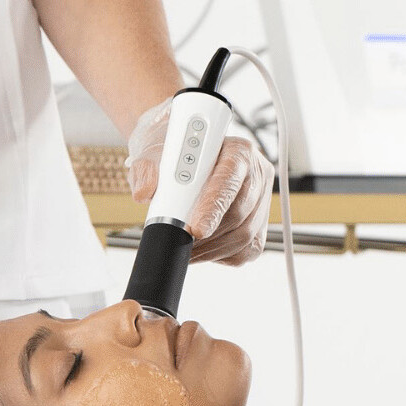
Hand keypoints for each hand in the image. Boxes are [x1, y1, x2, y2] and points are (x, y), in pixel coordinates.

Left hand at [125, 99, 274, 266]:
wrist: (179, 162)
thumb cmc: (174, 154)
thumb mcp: (154, 152)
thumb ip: (147, 168)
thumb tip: (145, 192)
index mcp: (237, 150)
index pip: (231, 178)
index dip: (214, 205)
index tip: (195, 228)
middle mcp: (255, 174)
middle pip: (240, 212)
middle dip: (208, 235)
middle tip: (180, 243)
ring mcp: (260, 201)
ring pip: (243, 235)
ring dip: (211, 248)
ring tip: (185, 249)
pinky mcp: (259, 225)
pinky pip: (245, 249)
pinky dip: (220, 255)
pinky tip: (201, 250)